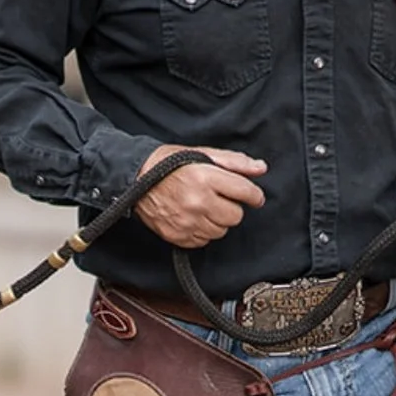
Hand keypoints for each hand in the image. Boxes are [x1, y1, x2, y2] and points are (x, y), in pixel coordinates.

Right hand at [136, 143, 265, 247]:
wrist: (134, 178)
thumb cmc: (167, 163)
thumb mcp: (202, 154)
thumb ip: (234, 162)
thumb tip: (260, 168)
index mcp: (205, 177)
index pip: (246, 192)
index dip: (254, 195)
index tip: (253, 196)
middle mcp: (197, 201)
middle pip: (235, 216)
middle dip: (231, 206)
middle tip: (219, 197)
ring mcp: (186, 221)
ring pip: (221, 231)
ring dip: (217, 220)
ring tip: (203, 207)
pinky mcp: (177, 235)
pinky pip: (203, 241)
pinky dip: (202, 231)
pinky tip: (193, 217)